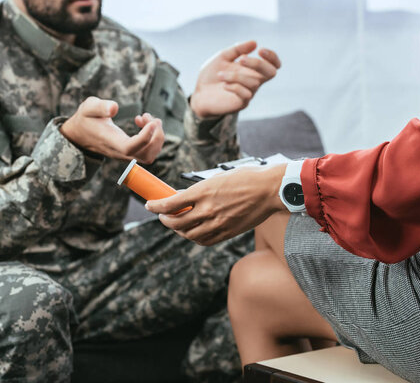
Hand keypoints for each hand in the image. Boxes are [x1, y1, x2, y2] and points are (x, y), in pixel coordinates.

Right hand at [60, 97, 164, 163]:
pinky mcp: (131, 152)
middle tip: (149, 117)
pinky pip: (148, 151)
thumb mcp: (88, 107)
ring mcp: (126, 154)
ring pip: (150, 155)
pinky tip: (142, 122)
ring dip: (156, 136)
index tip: (152, 122)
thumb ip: (100, 106)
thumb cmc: (85, 119)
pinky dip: (152, 137)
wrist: (80, 134)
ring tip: (147, 118)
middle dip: (155, 136)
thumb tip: (115, 108)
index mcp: (109, 141)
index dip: (145, 137)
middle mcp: (119, 152)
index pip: (130, 147)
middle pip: (146, 155)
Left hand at [145, 164, 287, 245]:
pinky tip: (192, 232)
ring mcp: (217, 223)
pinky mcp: (227, 232)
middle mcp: (207, 210)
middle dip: (164, 220)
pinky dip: (194, 238)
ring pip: (188, 234)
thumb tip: (182, 197)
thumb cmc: (246, 178)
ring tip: (175, 224)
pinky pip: (204, 240)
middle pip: (176, 222)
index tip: (149, 205)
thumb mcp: (217, 178)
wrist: (270, 190)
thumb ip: (199, 191)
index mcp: (203, 192)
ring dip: (178, 231)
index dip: (155, 206)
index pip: (170, 204)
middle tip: (161, 216)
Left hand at [190, 41, 280, 117]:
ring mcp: (249, 93)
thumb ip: (237, 49)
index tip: (260, 50)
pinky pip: (246, 94)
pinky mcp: (241, 104)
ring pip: (253, 83)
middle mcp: (254, 81)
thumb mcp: (222, 57)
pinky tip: (224, 85)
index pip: (273, 64)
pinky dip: (234, 87)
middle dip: (257, 64)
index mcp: (252, 69)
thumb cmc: (211, 75)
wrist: (199, 94)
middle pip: (271, 73)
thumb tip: (254, 42)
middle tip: (241, 59)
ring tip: (220, 75)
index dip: (272, 57)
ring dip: (235, 76)